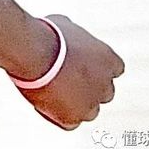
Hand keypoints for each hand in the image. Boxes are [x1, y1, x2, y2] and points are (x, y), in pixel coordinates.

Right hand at [15, 15, 123, 129]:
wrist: (34, 52)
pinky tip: (45, 102)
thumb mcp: (67, 26)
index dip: (98, 67)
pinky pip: (70, 122)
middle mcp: (105, 85)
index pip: (115, 69)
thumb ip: (76, 38)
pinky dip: (59, 115)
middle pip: (105, 92)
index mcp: (109, 60)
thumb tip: (67, 37)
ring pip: (89, 110)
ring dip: (76, 103)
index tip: (84, 64)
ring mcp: (90, 105)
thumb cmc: (48, 34)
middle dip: (90, 87)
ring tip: (53, 91)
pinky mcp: (72, 119)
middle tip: (68, 78)